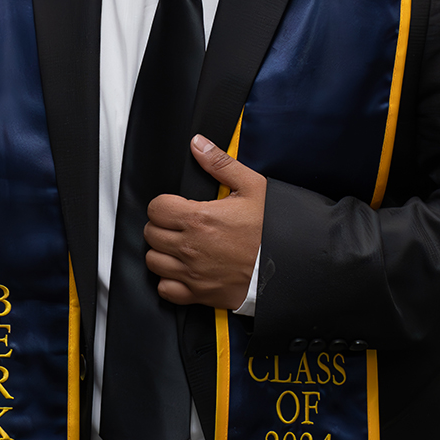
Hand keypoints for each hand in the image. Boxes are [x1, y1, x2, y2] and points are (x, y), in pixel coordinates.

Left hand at [142, 134, 265, 309]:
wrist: (288, 264)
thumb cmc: (271, 228)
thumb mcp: (252, 187)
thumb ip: (220, 163)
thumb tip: (198, 145)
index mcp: (198, 218)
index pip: (156, 208)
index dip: (164, 204)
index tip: (175, 206)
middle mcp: (190, 247)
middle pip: (151, 233)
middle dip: (162, 226)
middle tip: (179, 224)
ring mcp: (192, 273)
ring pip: (154, 261)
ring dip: (163, 252)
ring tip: (180, 246)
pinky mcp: (199, 294)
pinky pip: (166, 289)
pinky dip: (169, 281)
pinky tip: (183, 270)